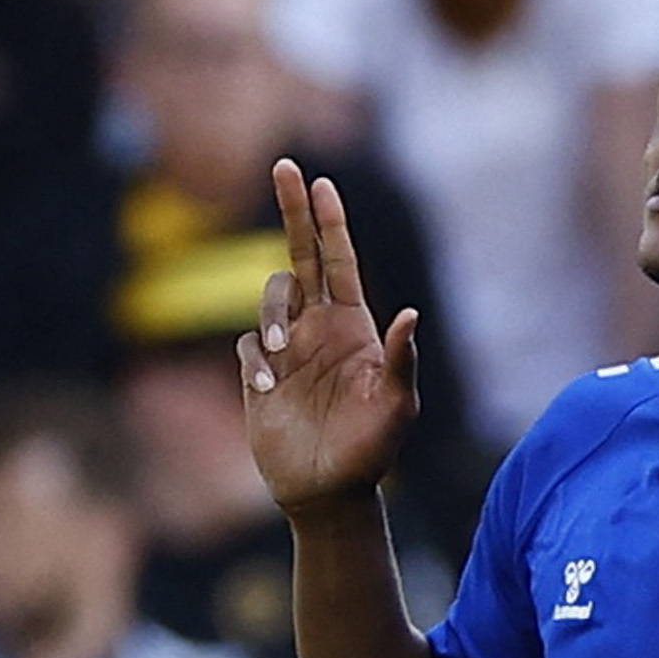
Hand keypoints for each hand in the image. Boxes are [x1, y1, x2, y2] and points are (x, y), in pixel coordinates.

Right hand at [240, 159, 419, 517]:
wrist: (328, 492)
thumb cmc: (371, 450)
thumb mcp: (398, 407)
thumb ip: (403, 361)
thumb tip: (411, 314)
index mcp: (354, 326)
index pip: (339, 261)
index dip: (330, 223)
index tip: (321, 182)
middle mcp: (319, 328)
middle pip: (300, 255)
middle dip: (293, 210)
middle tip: (285, 165)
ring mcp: (287, 349)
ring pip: (269, 297)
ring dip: (271, 315)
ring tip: (282, 359)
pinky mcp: (259, 373)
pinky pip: (247, 344)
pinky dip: (254, 358)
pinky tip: (266, 388)